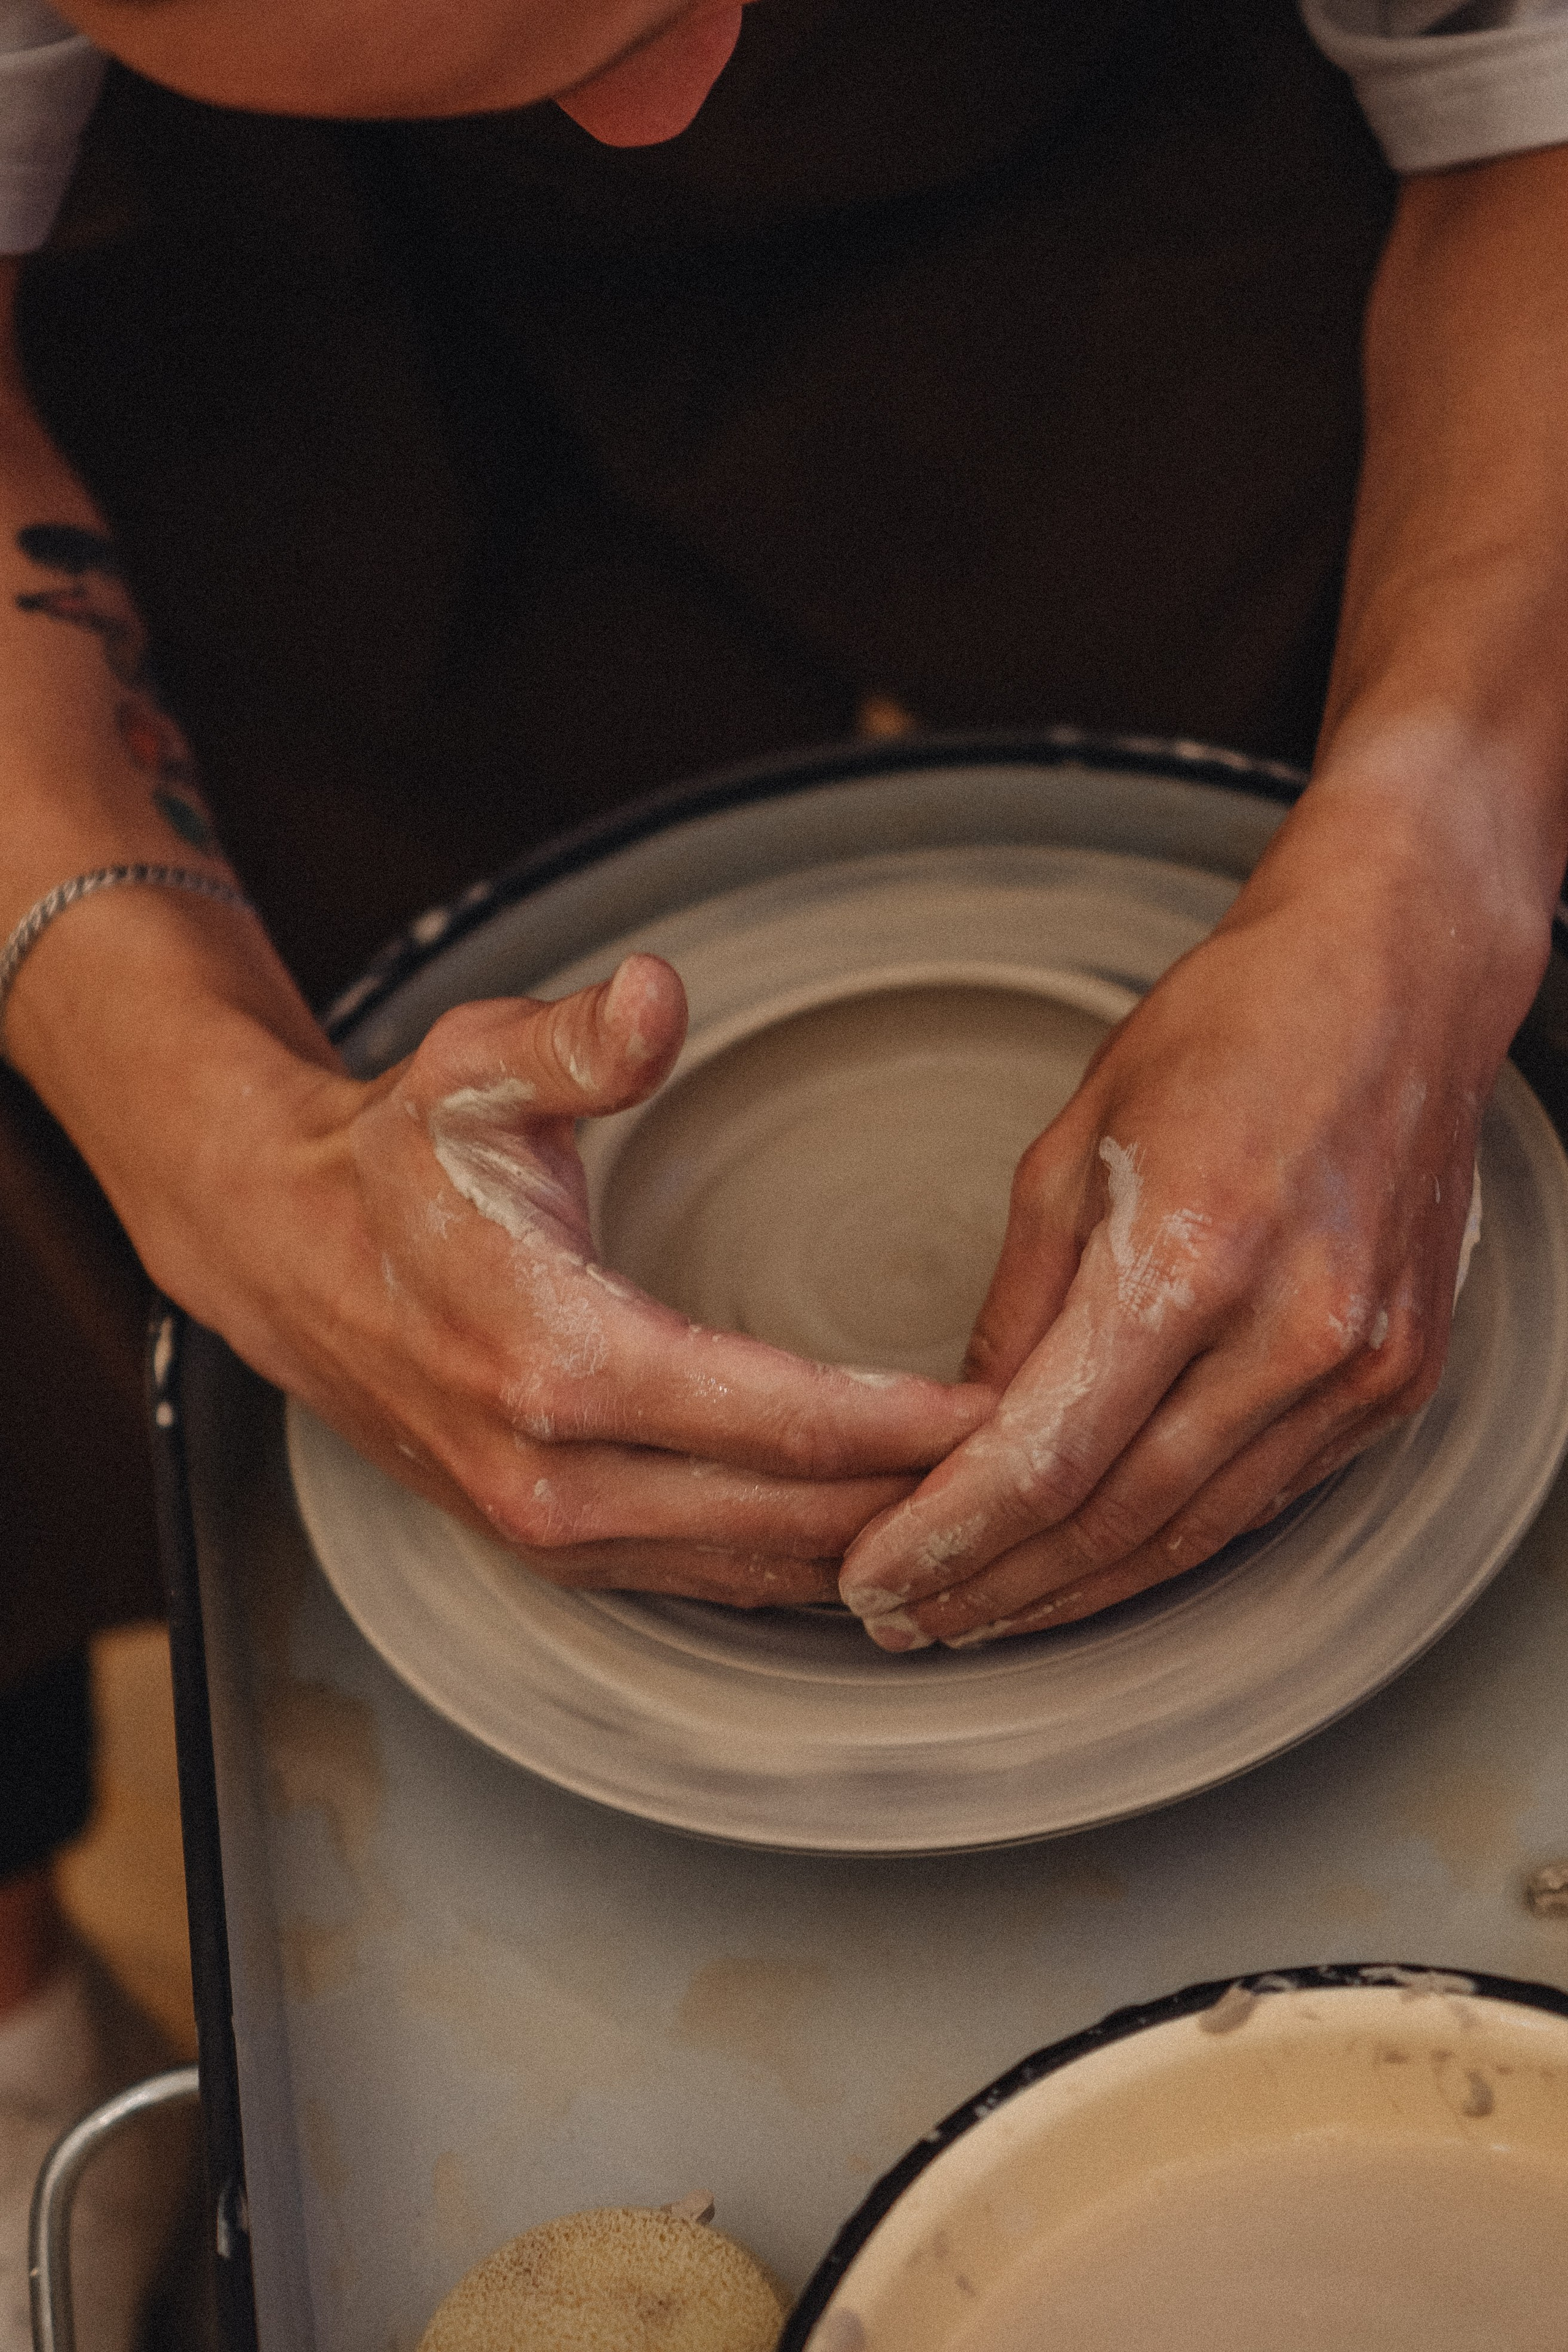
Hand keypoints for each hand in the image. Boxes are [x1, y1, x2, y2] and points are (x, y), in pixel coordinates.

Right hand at [198, 952, 987, 1605]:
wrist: (280, 1252)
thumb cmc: (394, 1157)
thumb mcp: (477, 1067)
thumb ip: (583, 1039)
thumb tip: (660, 993)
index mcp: (561, 1363)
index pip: (786, 1422)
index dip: (914, 1425)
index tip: (1017, 1408)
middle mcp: (557, 1477)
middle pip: (792, 1519)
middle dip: (923, 1500)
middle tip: (1043, 1462)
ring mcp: (550, 1532)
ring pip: (757, 1570)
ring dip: (874, 1547)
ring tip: (987, 1512)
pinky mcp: (550, 1550)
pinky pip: (707, 1580)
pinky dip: (801, 1567)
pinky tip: (877, 1538)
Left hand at [838, 783, 1548, 1647]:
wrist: (1401, 979)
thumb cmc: (1230, 1029)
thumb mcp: (1070, 1145)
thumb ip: (1019, 1305)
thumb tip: (969, 1431)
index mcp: (1189, 1253)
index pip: (1043, 1455)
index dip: (946, 1536)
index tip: (875, 1575)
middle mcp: (1291, 1329)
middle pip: (1114, 1519)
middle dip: (996, 1587)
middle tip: (907, 1620)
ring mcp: (1359, 1366)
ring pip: (1194, 1533)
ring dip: (1079, 1591)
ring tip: (984, 1616)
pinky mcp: (1397, 1381)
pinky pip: (1265, 1496)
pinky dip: (1172, 1542)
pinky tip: (1100, 1564)